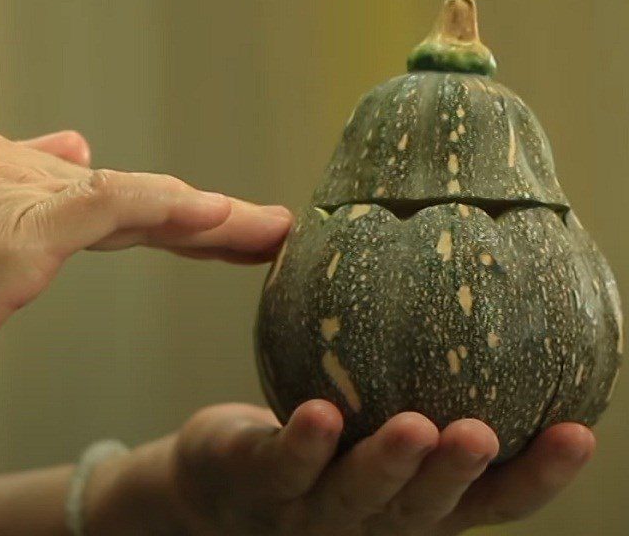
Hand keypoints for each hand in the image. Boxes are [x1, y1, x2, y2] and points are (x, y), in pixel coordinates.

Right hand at [0, 121, 291, 430]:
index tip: (218, 228)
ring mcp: (1, 191)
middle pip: (121, 191)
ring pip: (131, 198)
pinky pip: (107, 208)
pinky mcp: (8, 233)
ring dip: (210, 219)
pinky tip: (219, 215)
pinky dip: (168, 209)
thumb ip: (16, 185)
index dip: (163, 211)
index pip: (95, 187)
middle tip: (266, 227)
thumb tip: (78, 151)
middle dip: (201, 216)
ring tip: (269, 231)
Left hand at [98, 402, 594, 534]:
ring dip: (388, 463)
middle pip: (425, 510)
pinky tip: (323, 412)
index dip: (535, 477)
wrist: (217, 481)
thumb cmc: (311, 444)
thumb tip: (465, 284)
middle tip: (484, 434)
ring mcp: (311, 511)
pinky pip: (282, 465)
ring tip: (416, 426)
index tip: (579, 433)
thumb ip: (411, 378)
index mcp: (409, 505)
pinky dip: (304, 444)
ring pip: (357, 494)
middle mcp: (370, 521)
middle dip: (457, 475)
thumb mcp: (371, 417)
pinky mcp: (256, 485)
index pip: (486, 501)